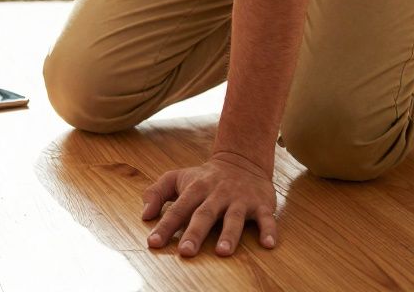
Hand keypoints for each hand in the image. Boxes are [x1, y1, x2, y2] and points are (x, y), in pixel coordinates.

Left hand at [140, 151, 278, 257]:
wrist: (241, 160)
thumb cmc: (203, 177)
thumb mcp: (177, 178)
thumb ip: (156, 193)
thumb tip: (144, 215)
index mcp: (195, 189)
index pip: (178, 209)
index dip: (165, 226)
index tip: (153, 243)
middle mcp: (217, 194)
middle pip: (204, 215)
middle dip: (194, 233)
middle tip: (186, 252)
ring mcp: (239, 200)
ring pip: (234, 218)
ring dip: (229, 235)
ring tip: (223, 252)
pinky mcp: (261, 205)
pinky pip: (266, 219)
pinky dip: (268, 231)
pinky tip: (268, 245)